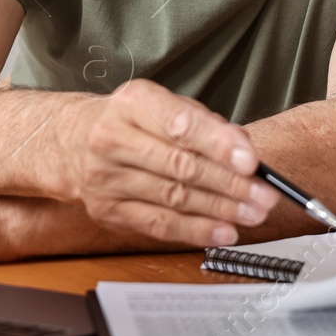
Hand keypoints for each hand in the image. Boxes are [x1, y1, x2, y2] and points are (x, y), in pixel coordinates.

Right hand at [57, 79, 279, 246]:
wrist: (71, 141)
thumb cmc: (129, 121)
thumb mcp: (163, 104)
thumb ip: (205, 124)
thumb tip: (243, 151)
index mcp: (132, 104)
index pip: (180, 125)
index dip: (218, 144)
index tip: (251, 160)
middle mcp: (113, 139)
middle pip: (181, 167)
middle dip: (230, 184)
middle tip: (264, 195)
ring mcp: (107, 179)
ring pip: (174, 199)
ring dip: (220, 210)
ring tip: (253, 214)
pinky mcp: (108, 211)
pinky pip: (159, 225)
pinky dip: (196, 231)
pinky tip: (223, 231)